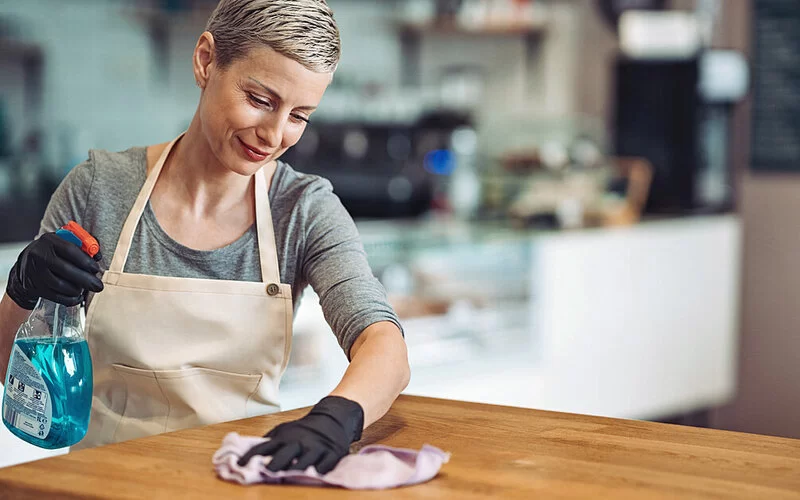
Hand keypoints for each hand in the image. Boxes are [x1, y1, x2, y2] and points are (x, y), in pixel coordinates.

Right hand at [6, 232, 103, 309]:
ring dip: (76, 289)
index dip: (86, 261)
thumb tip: (97, 256)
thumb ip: (82, 246)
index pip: (70, 250)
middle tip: (98, 286)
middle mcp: (40, 255)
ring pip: (60, 285)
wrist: (28, 263)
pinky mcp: (34, 286)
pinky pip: (54, 296)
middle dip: (86, 280)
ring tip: (84, 289)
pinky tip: (77, 297)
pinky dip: (69, 299)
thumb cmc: (53, 251)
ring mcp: (35, 272)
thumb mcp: (64, 242)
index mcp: (49, 241)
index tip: (96, 268)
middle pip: (65, 269)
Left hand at [238, 396, 363, 473]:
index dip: (251, 456)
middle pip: (286, 453)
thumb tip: (247, 453)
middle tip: (268, 471)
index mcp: (284, 438)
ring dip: (298, 468)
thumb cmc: (303, 430)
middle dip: (277, 462)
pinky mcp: (332, 454)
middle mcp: (299, 442)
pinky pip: (327, 463)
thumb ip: (269, 443)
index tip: (239, 465)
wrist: (331, 419)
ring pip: (306, 460)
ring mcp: (316, 448)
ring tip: (291, 475)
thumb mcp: (284, 431)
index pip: (264, 447)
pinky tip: (316, 474)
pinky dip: (321, 470)